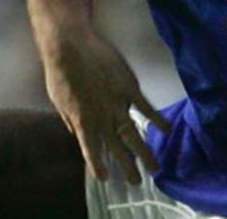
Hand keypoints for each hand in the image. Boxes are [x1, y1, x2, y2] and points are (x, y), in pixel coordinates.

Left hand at [44, 29, 169, 183]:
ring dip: (145, 153)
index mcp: (82, 122)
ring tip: (155, 169)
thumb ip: (69, 119)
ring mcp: (117, 104)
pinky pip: (146, 108)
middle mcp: (102, 118)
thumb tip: (76, 133)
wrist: (70, 46)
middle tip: (135, 182)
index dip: (97, 165)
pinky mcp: (129, 88)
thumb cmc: (60, 72)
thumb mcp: (59, 101)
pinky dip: (158, 120)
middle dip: (127, 167)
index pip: (91, 150)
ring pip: (134, 134)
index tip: (104, 178)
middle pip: (117, 148)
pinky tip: (167, 130)